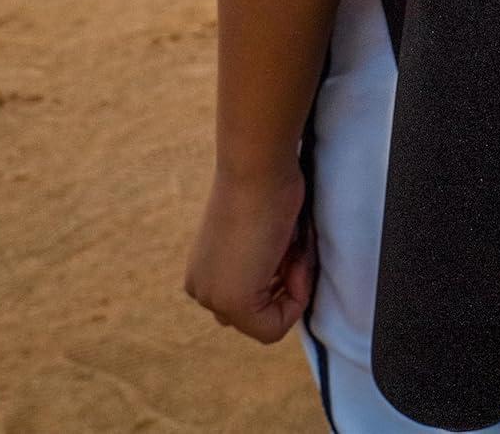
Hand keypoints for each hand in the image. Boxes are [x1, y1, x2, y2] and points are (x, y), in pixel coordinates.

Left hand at [184, 162, 314, 343]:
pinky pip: (273, 329)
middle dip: (283, 286)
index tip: (291, 247)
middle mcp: (202, 291)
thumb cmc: (265, 188)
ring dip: (291, 288)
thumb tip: (278, 276)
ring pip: (266, 322)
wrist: (257, 169)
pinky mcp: (233, 302)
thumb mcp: (258, 237)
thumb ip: (259, 263)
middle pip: (257, 312)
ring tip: (293, 248)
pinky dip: (296, 299)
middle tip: (292, 248)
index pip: (250, 301)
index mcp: (203, 274)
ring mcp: (214, 299)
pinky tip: (294, 257)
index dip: (281, 279)